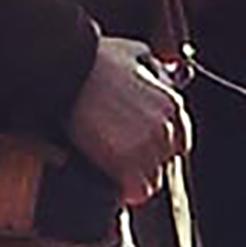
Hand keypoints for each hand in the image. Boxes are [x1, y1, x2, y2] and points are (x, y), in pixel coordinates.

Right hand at [66, 36, 187, 202]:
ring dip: (135, 178)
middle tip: (121, 156)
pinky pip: (136, 192)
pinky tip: (113, 183)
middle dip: (145, 162)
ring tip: (114, 169)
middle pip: (164, 163)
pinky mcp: (124, 163)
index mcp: (172, 104)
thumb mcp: (135, 54)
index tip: (142, 146)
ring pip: (152, 181)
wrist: (65, 70)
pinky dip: (126, 192)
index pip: (180, 142)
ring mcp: (146, 147)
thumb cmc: (94, 60)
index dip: (159, 146)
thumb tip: (163, 74)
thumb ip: (154, 70)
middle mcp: (165, 128)